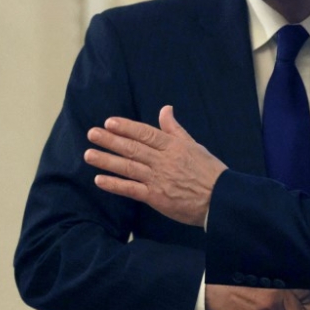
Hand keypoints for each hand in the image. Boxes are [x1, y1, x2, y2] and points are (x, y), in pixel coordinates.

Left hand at [84, 106, 226, 226]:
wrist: (221, 200)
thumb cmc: (210, 172)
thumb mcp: (194, 145)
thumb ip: (175, 129)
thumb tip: (165, 109)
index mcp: (173, 146)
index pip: (145, 133)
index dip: (126, 127)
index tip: (109, 122)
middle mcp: (163, 161)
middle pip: (132, 148)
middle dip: (110, 140)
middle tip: (92, 133)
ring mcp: (158, 179)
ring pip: (128, 167)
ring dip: (106, 160)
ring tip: (89, 154)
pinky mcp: (156, 197)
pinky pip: (131, 189)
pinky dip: (115, 184)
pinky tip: (99, 180)